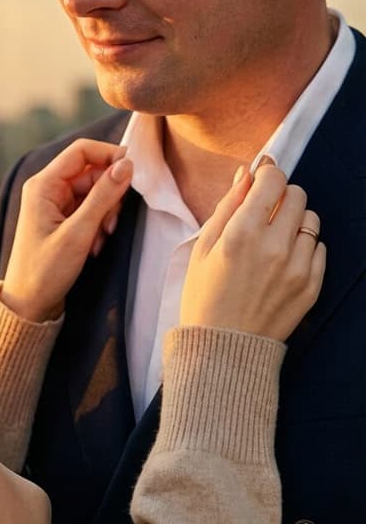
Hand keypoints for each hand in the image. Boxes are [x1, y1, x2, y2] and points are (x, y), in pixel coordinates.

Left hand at [1, 139, 132, 320]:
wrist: (30, 304)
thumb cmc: (46, 270)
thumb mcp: (79, 233)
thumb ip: (103, 196)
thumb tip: (127, 165)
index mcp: (43, 185)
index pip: (82, 151)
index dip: (110, 155)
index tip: (133, 172)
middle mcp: (48, 189)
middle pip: (93, 172)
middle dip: (109, 194)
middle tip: (111, 223)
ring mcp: (56, 204)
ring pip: (95, 192)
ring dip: (106, 212)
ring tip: (100, 239)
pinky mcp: (64, 219)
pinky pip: (91, 209)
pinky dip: (99, 224)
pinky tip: (94, 246)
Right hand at [181, 165, 325, 340]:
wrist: (224, 348)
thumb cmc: (205, 297)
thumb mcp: (203, 248)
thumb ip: (227, 207)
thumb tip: (246, 174)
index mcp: (242, 233)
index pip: (273, 179)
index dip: (266, 176)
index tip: (260, 183)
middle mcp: (275, 247)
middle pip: (297, 195)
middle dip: (281, 197)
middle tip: (265, 214)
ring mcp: (298, 268)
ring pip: (311, 220)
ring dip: (295, 222)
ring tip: (275, 241)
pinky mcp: (312, 286)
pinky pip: (320, 248)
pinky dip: (305, 249)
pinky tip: (283, 263)